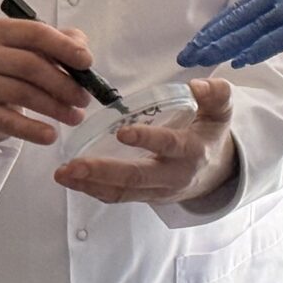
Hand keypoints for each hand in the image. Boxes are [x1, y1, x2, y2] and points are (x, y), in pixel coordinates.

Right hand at [0, 17, 93, 146]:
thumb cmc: (13, 66)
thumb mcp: (34, 47)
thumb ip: (62, 41)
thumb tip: (83, 53)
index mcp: (0, 30)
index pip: (36, 33)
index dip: (64, 47)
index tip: (87, 63)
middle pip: (30, 65)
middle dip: (64, 84)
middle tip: (84, 99)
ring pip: (23, 93)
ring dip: (55, 108)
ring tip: (75, 116)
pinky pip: (9, 121)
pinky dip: (33, 130)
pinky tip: (51, 135)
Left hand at [53, 78, 239, 205]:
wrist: (215, 175)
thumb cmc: (209, 135)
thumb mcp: (221, 113)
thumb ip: (216, 95)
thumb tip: (196, 85)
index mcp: (192, 151)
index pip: (169, 146)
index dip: (147, 140)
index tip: (122, 132)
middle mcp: (173, 176)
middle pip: (136, 177)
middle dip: (103, 172)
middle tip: (73, 166)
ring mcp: (156, 191)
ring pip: (122, 192)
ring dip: (89, 185)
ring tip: (62, 173)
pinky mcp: (144, 197)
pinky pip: (117, 197)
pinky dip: (92, 190)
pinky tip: (71, 180)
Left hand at [180, 0, 282, 68]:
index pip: (244, 9)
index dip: (219, 26)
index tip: (197, 40)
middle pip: (241, 21)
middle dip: (211, 40)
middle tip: (182, 58)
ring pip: (255, 28)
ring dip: (225, 46)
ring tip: (197, 60)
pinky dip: (262, 46)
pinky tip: (240, 58)